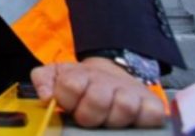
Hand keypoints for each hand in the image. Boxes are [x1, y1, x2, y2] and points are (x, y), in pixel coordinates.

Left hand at [31, 58, 164, 127]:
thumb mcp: (56, 75)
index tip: (68, 105)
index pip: (71, 85)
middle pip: (98, 100)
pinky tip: (131, 120)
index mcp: (80, 75)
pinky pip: (151, 114)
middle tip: (88, 117)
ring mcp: (131, 91)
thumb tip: (46, 96)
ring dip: (114, 119)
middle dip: (89, 115)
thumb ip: (43, 80)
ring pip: (124, 107)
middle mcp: (107, 81)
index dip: (68, 100)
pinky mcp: (151, 103)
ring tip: (108, 119)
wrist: (109, 74)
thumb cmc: (81, 83)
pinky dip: (143, 120)